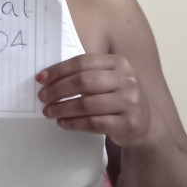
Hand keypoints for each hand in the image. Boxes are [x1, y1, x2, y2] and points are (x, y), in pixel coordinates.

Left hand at [35, 53, 162, 148]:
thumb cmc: (118, 98)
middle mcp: (127, 80)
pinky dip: (74, 123)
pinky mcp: (128, 124)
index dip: (59, 70)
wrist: (146, 124)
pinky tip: (62, 123)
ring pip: (87, 104)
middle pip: (84, 81)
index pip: (83, 62)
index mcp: (119, 63)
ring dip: (63, 108)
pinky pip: (94, 123)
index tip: (41, 79)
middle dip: (58, 90)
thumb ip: (86, 74)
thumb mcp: (109, 80)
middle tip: (43, 97)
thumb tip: (47, 78)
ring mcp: (130, 102)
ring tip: (49, 111)